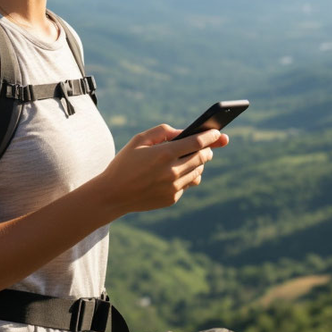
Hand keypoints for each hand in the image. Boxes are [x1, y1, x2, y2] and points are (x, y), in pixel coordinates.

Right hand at [94, 124, 229, 215]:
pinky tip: (176, 174)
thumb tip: (183, 132)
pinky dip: (186, 177)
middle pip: (202, 157)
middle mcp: (172, 171)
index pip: (198, 142)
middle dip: (207, 149)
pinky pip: (188, 185)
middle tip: (207, 146)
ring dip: (198, 164)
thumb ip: (163, 132)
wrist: (113, 194)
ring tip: (190, 159)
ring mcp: (174, 187)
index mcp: (164, 153)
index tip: (218, 132)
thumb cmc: (125, 163)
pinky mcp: (172, 199)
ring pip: (198, 172)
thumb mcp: (139, 140)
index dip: (211, 136)